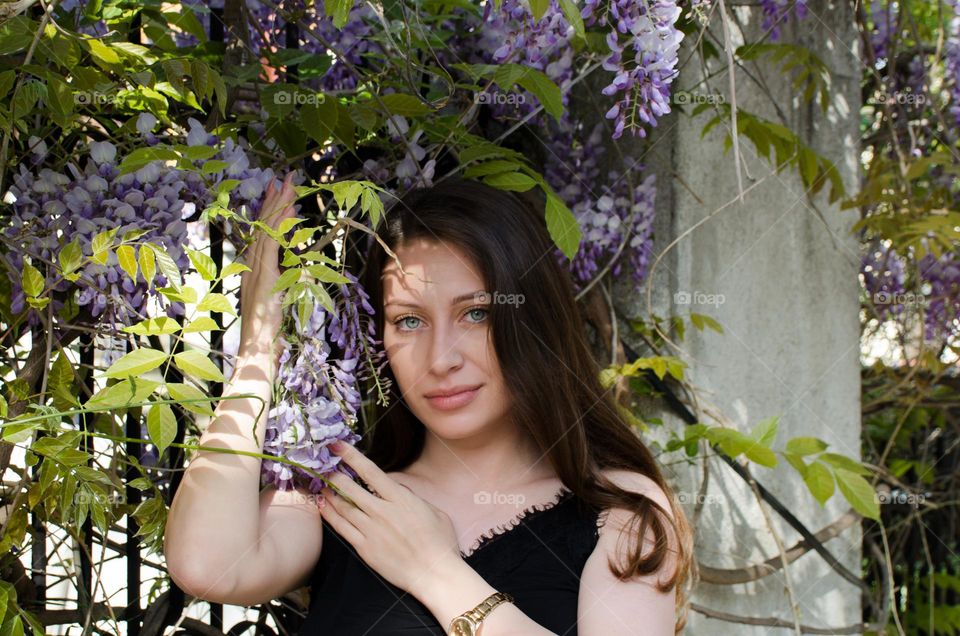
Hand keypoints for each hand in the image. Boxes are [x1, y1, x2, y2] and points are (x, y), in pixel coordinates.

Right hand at [237, 172, 298, 367]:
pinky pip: (271, 246)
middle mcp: (252, 267)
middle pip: (262, 227)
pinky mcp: (263, 277)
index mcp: (255, 271)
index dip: (269, 213)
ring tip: (287, 185)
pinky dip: (279, 226)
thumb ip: (286, 284)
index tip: (277, 192)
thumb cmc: (269, 333)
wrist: (257, 350)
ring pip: (266, 231)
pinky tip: (288, 211)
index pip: (262, 234)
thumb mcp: (281, 301)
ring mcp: (255, 271)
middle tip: (283, 178)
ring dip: (278, 207)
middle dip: (273, 201)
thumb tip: (298, 271)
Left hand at [318, 442, 463, 595]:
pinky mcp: (365, 548)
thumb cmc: (440, 543)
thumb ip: (412, 497)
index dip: (352, 457)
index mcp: (401, 499)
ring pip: (342, 507)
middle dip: (334, 474)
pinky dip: (330, 515)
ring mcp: (372, 531)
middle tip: (321, 464)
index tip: (338, 445)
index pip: (370, 472)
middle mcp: (383, 512)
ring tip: (317, 483)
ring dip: (328, 493)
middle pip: (350, 488)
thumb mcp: (433, 511)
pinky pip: (342, 528)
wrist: (434, 574)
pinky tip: (322, 506)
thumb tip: (396, 488)